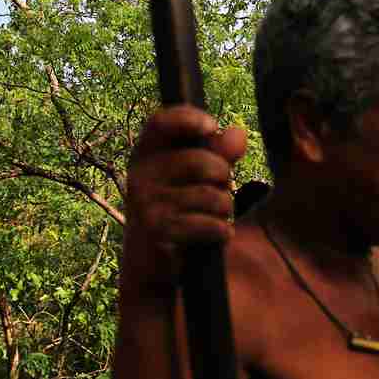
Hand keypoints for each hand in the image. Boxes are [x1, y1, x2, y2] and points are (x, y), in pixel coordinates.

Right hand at [121, 107, 246, 300]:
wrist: (151, 260)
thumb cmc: (178, 206)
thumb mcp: (196, 175)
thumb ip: (219, 152)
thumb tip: (238, 133)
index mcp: (146, 152)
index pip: (160, 122)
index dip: (188, 118)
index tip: (213, 127)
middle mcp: (140, 174)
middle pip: (201, 162)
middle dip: (224, 176)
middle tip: (220, 189)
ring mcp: (147, 203)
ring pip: (211, 195)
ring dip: (225, 208)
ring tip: (215, 215)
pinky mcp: (158, 230)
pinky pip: (208, 223)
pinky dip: (221, 230)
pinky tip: (217, 234)